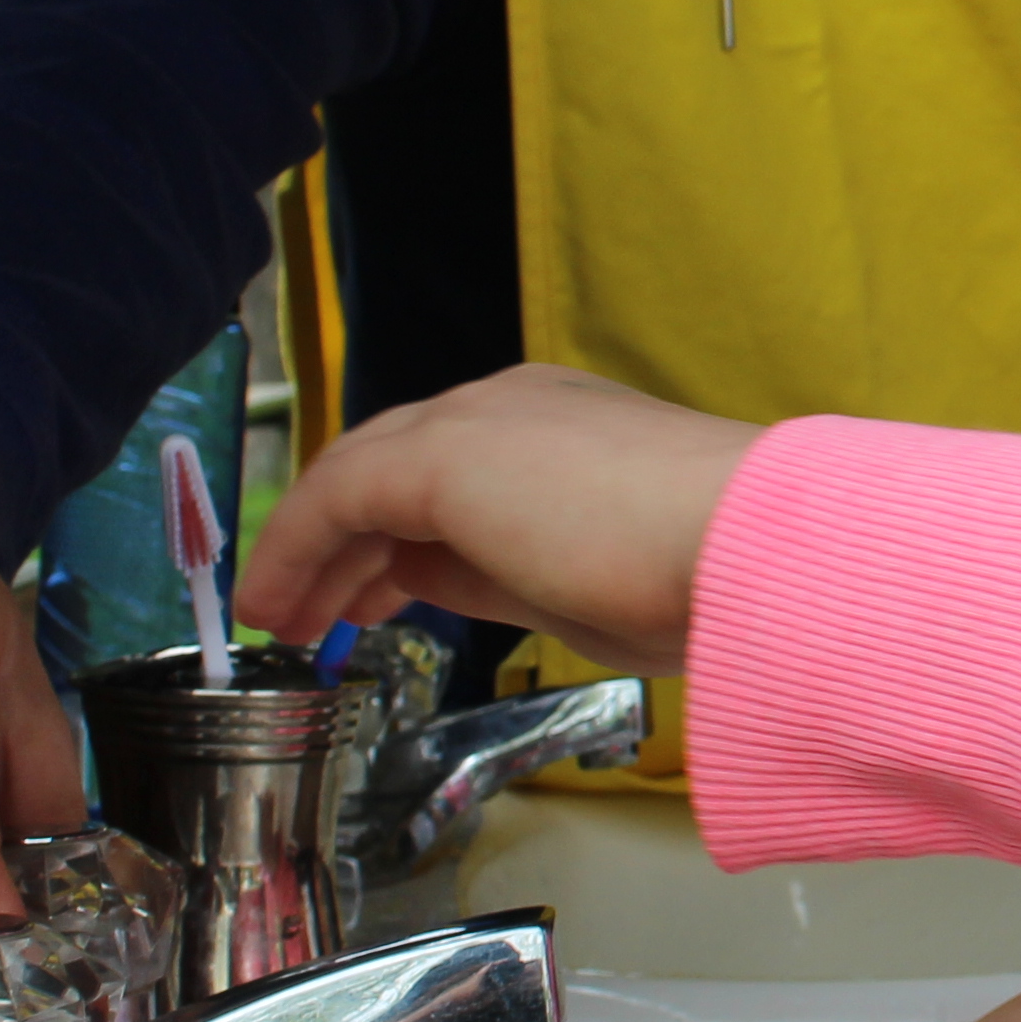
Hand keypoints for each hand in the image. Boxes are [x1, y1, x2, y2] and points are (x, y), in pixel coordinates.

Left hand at [234, 364, 758, 673]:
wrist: (746, 548)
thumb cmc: (702, 579)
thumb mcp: (578, 583)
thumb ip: (496, 571)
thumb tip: (426, 578)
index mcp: (563, 425)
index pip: (451, 473)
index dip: (395, 537)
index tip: (371, 592)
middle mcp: (513, 405)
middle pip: (391, 464)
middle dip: (342, 542)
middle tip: (310, 609)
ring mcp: (478, 420)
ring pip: (358, 474)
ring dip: (310, 548)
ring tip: (278, 616)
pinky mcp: (443, 455)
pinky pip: (337, 495)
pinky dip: (294, 547)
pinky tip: (274, 602)